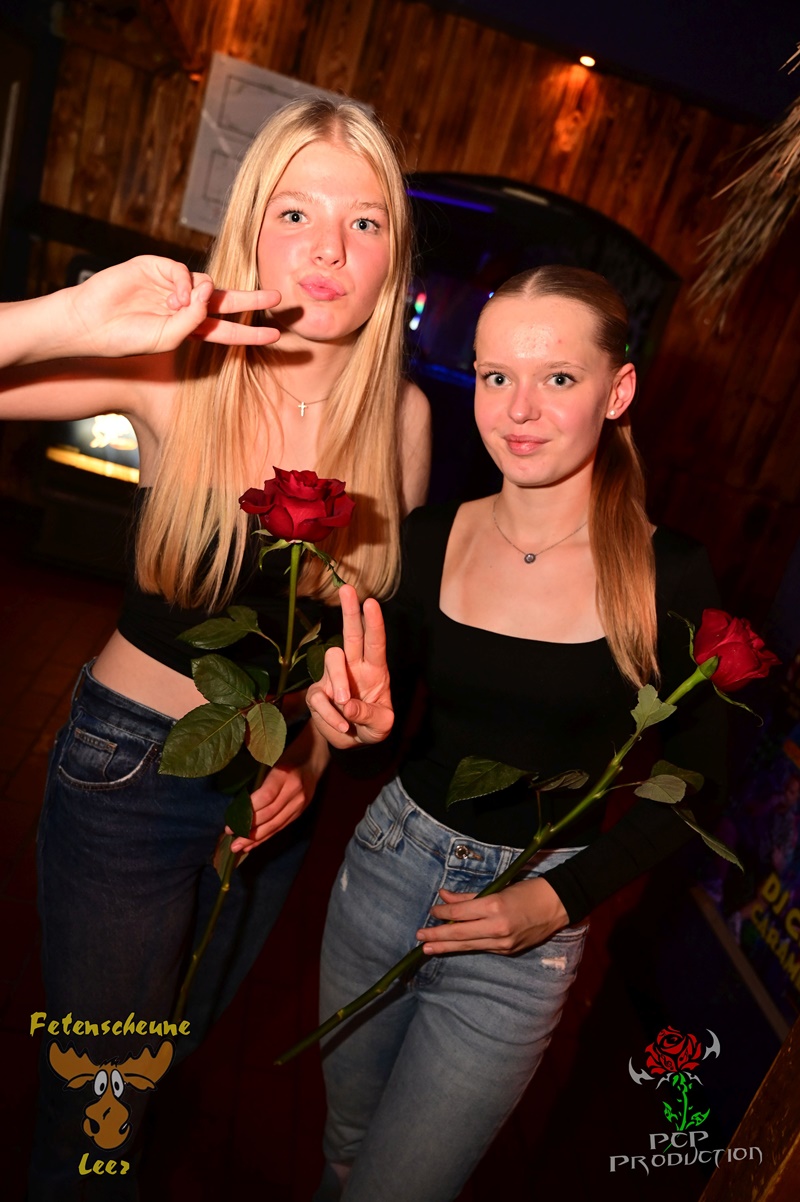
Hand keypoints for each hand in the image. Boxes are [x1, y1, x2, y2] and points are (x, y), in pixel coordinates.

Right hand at [64, 255, 281, 356]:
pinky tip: (171, 297)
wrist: (92, 322)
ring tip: (177, 308)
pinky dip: (183, 283)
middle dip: (252, 300)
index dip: (250, 332)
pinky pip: (184, 270)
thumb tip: (209, 291)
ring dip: (200, 297)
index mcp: (188, 328)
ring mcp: (171, 285)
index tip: (276, 334)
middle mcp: (184, 305)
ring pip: (205, 283)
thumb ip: (194, 319)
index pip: (226, 330)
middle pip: (226, 301)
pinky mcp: (157, 267)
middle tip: (277, 297)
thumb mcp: (169, 338)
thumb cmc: (127, 337)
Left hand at [230, 722, 328, 852]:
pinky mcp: (301, 809)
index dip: (248, 812)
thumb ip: (260, 779)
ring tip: (239, 848)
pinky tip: (254, 844)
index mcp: (285, 774)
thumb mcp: (273, 758)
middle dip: (249, 829)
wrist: (315, 755)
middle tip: (231, 839)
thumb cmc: (288, 753)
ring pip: (276, 824)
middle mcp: (295, 790)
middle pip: (270, 814)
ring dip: (257, 838)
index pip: (266, 797)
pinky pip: (282, 826)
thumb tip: (237, 803)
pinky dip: (267, 836)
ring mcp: (300, 802)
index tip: (230, 822)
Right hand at [307, 584, 393, 748]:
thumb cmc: (372, 726)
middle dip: (349, 611)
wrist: (352, 741)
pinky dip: (330, 715)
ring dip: (340, 681)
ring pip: (332, 659)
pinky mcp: (318, 694)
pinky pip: (319, 698)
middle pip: (351, 634)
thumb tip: (346, 704)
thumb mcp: (381, 726)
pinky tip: (342, 725)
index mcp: (375, 670)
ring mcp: (334, 678)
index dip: (374, 623)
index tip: (371, 602)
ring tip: (345, 704)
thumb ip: (368, 714)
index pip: (375, 643)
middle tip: (347, 589)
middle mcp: (354, 667)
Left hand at [417, 877, 569, 954]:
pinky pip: (482, 948)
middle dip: (437, 936)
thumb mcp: (498, 888)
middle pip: (459, 933)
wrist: (556, 906)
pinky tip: (453, 946)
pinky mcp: (508, 951)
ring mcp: (503, 942)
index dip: (442, 913)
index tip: (431, 912)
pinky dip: (466, 946)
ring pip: (468, 946)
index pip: (460, 913)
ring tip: (428, 949)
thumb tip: (444, 896)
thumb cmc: (527, 891)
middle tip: (419, 938)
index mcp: (494, 907)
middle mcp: (497, 927)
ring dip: (446, 946)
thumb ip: (468, 897)